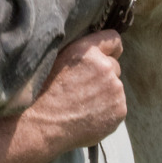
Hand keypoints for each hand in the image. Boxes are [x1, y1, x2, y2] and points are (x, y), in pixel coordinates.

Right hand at [29, 29, 126, 149]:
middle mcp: (105, 66)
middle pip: (114, 66)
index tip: (108, 55)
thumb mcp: (58, 59)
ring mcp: (115, 89)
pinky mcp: (119, 110)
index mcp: (88, 51)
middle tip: (84, 88)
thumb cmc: (44, 91)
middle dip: (104, 75)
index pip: (113, 39)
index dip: (110, 48)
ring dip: (105, 94)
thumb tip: (97, 53)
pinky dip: (107, 111)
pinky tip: (88, 116)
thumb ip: (82, 53)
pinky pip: (117, 107)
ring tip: (83, 105)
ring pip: (115, 88)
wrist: (42, 123)